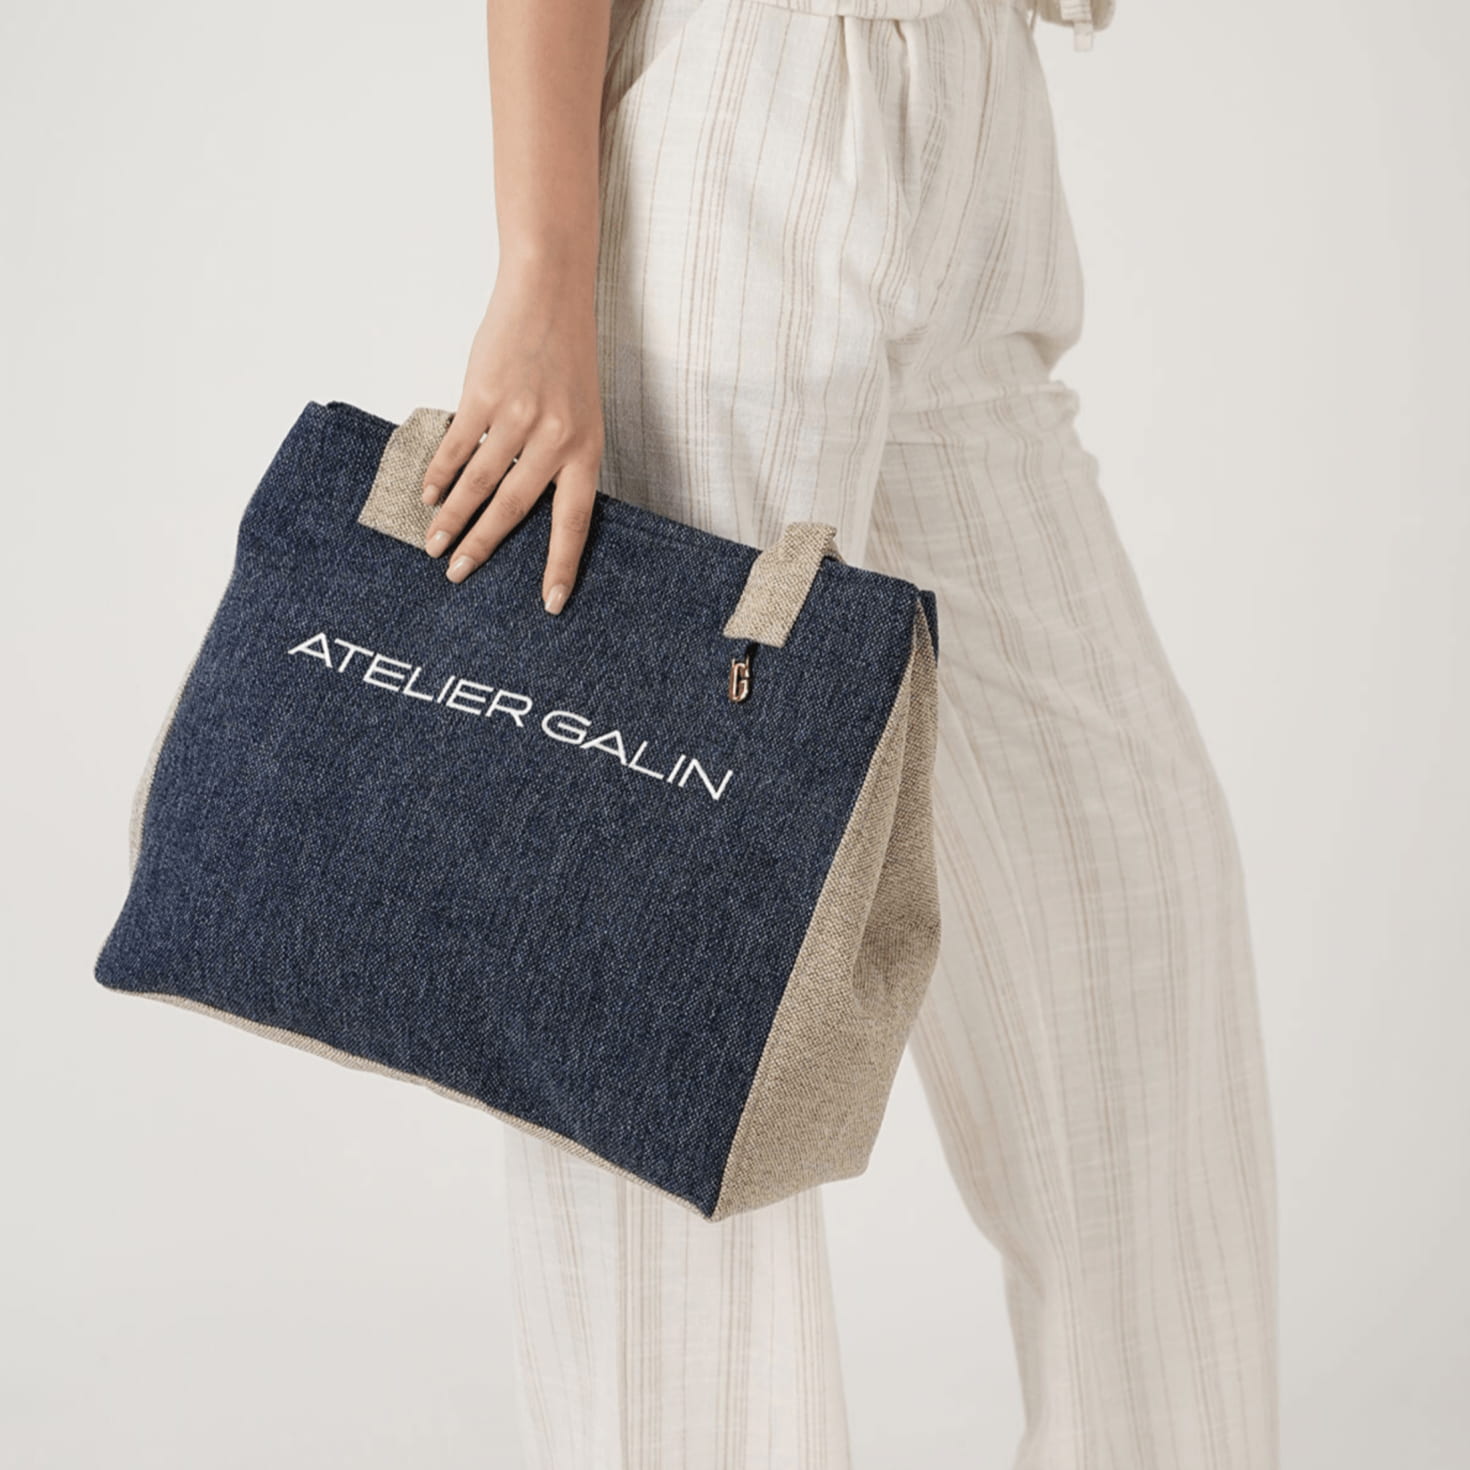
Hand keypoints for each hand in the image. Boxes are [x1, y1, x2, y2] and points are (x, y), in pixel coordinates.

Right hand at [420, 257, 603, 613]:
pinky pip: (457, 446)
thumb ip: (559, 460)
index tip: (549, 604)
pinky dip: (439, 473)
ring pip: (478, 483)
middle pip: (513, 509)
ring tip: (433, 544)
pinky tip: (428, 494)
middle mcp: (555, 439)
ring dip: (451, 518)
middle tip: (457, 576)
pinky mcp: (484, 395)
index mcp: (586, 450)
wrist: (549, 295)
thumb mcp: (580, 415)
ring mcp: (518, 417)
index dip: (560, 565)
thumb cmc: (565, 359)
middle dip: (482, 547)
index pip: (573, 522)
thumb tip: (522, 509)